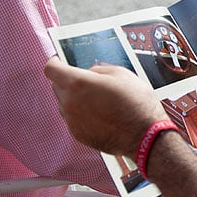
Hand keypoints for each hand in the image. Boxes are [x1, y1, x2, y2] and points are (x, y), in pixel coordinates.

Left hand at [44, 58, 165, 157]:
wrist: (144, 136)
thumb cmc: (136, 104)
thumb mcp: (121, 74)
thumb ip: (99, 69)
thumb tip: (90, 73)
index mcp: (78, 83)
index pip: (52, 69)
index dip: (55, 62)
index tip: (60, 60)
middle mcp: (69, 102)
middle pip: (57, 86)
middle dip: (67, 81)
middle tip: (87, 82)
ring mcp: (72, 121)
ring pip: (64, 103)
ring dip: (74, 98)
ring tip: (97, 100)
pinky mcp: (78, 134)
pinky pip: (73, 119)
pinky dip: (81, 114)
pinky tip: (100, 115)